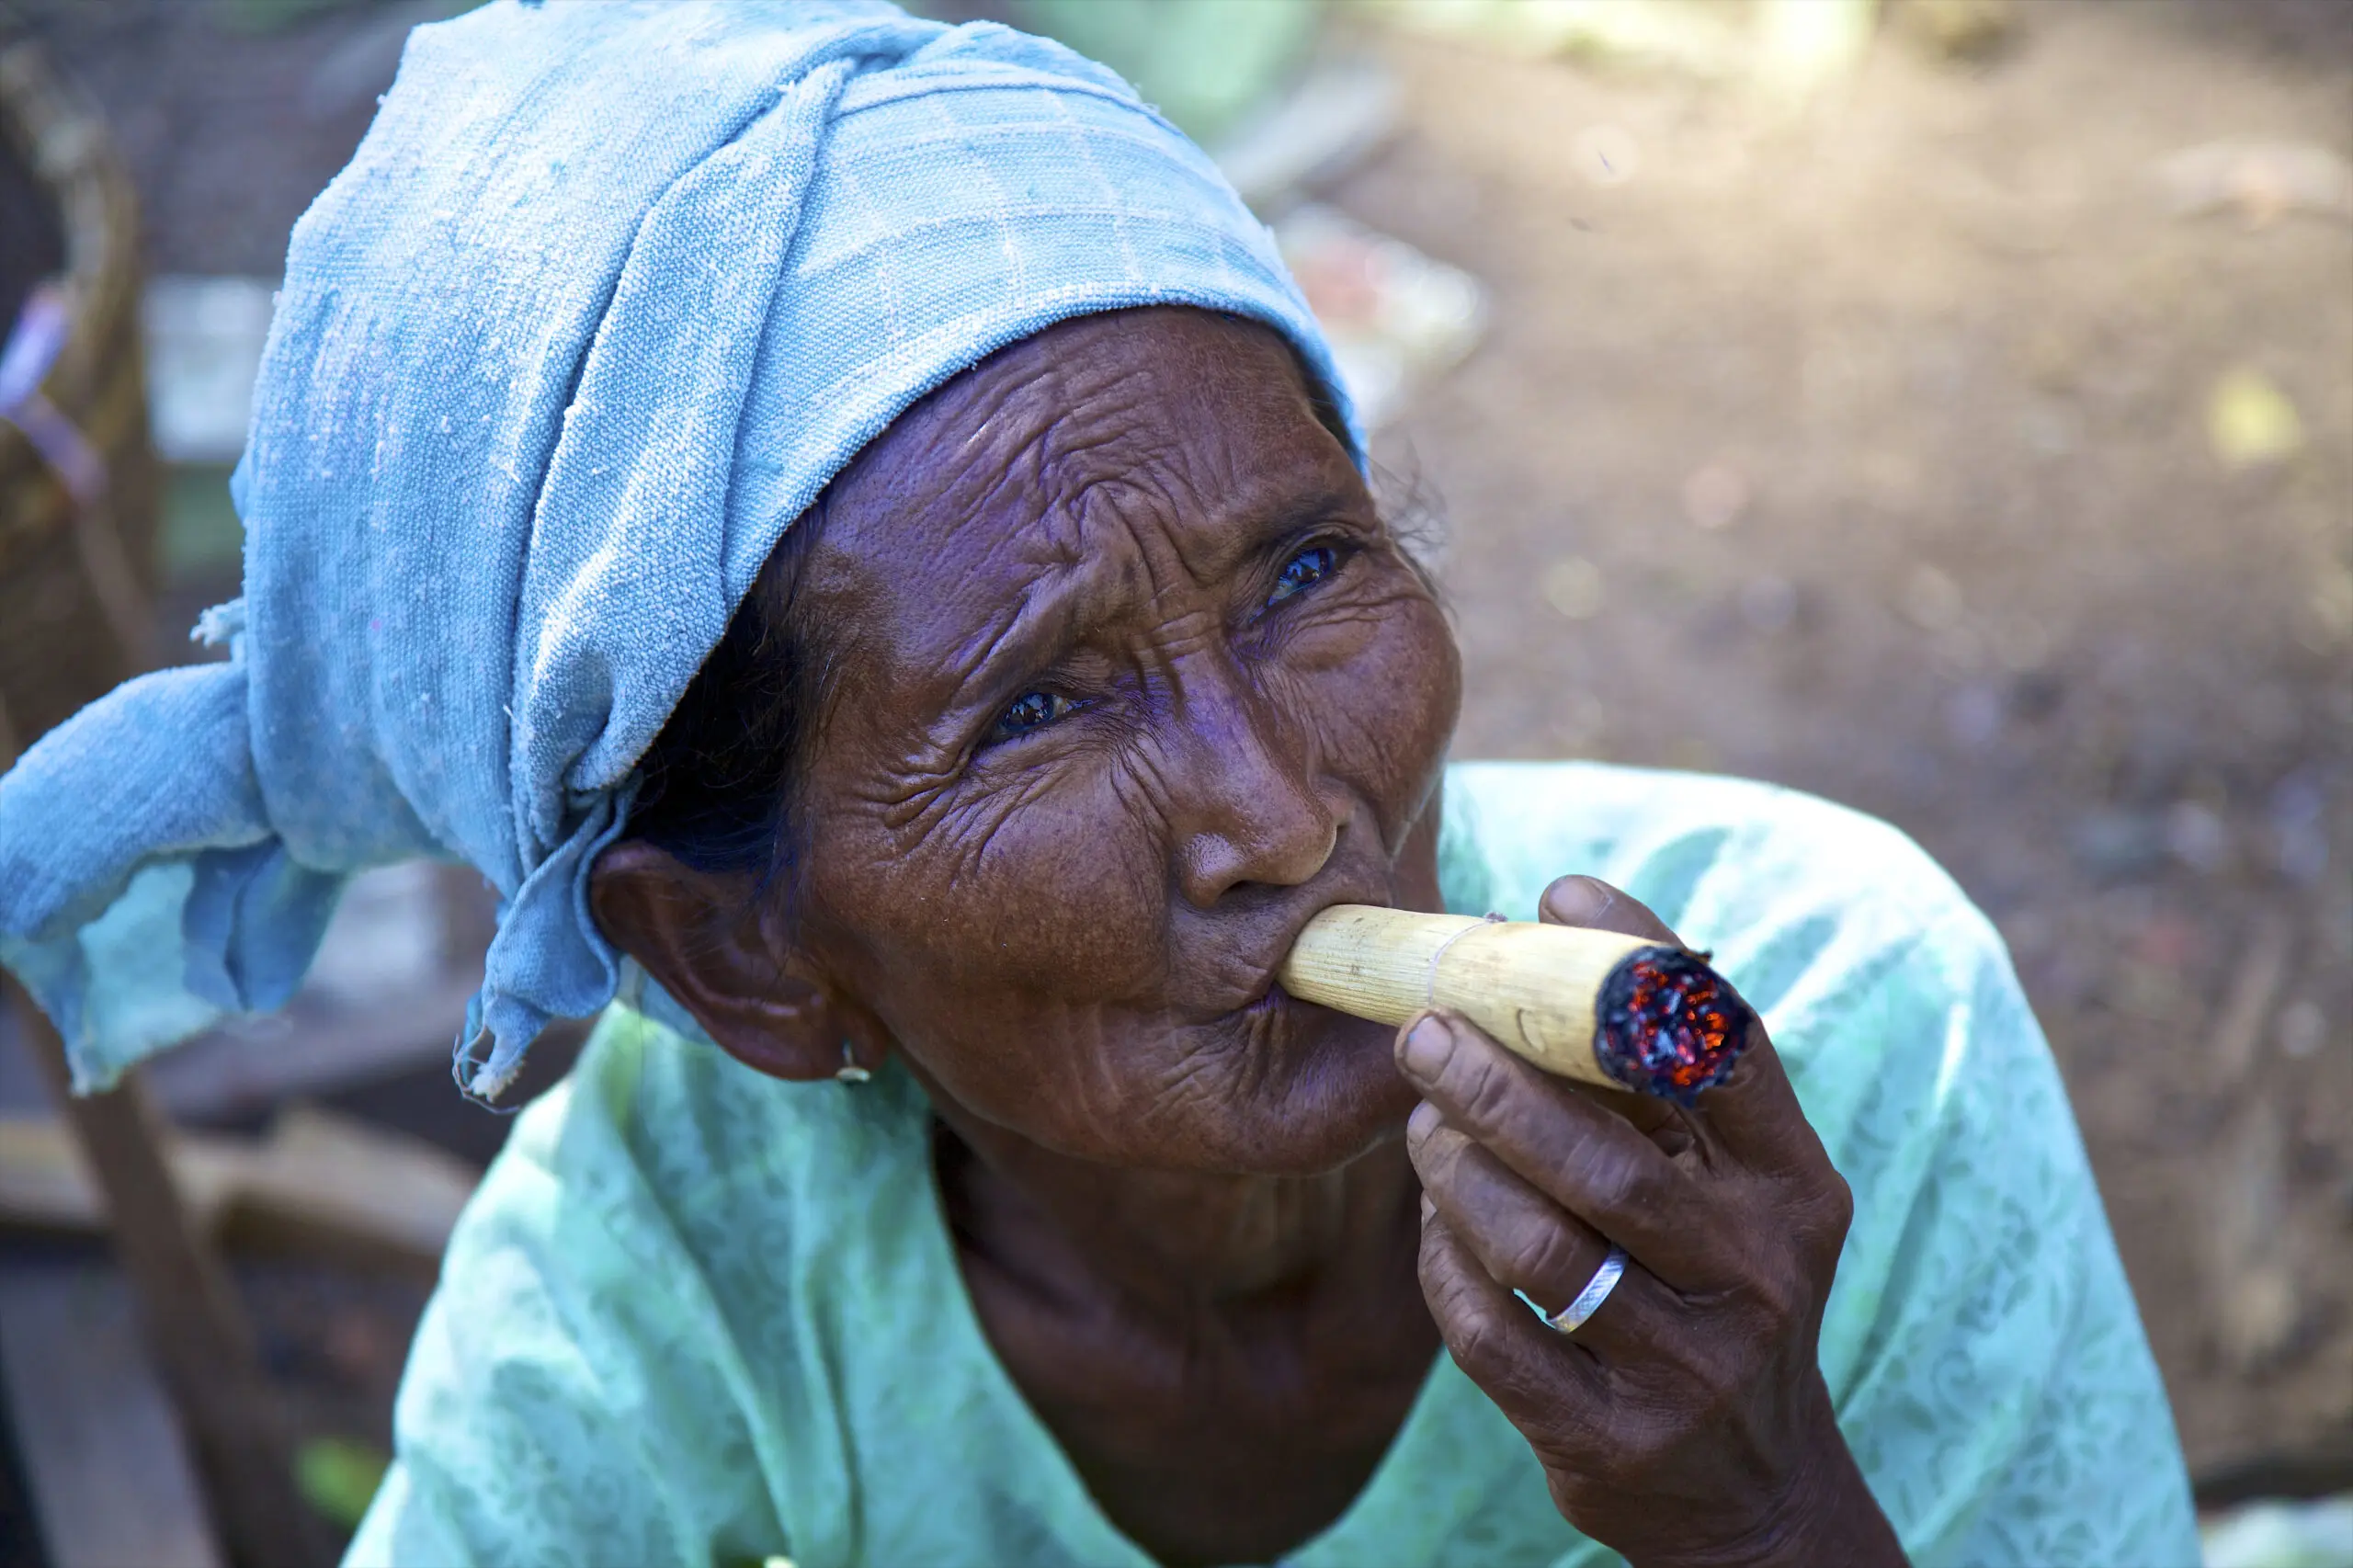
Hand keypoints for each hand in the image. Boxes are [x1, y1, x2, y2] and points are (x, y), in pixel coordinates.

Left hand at [1397, 876, 1905, 1567]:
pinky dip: (1444, 1265)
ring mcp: (1687, 1367)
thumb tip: (1545, 928)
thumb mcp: (1731, 1193)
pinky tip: (1434, 1225)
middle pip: (1605, 1160)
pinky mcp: (1610, 1439)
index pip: (1727, 1054)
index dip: (1640, 960)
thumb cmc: (1716, 1289)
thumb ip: (1658, 1090)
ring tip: (1422, 1128)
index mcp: (1794, 1190)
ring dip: (1453, 1171)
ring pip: (1535, 1244)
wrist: (1751, 1492)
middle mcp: (1757, 1276)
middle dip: (1493, 1084)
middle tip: (1420, 1034)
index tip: (1554, 893)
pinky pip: (1491, 1331)